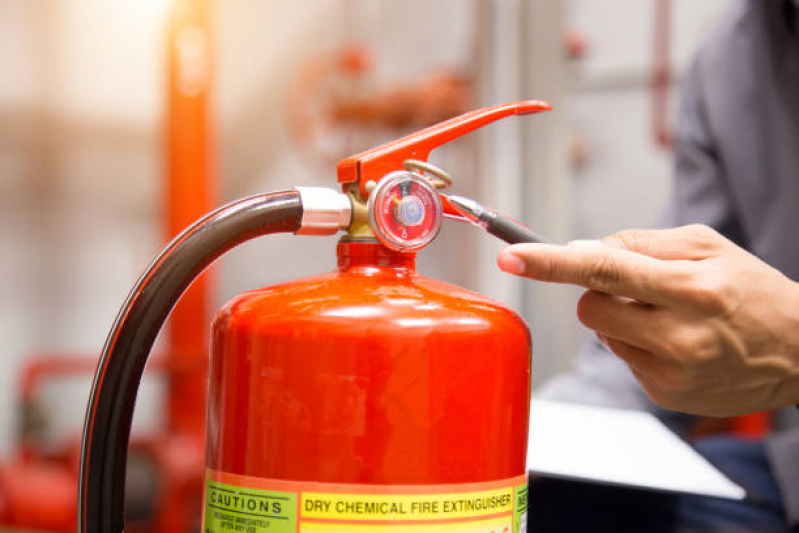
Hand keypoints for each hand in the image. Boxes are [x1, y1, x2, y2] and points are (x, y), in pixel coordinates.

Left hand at [497, 224, 798, 416]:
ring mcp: (671, 371)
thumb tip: (582, 249)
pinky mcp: (665, 395)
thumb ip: (640, 243)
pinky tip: (675, 343)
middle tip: (640, 289)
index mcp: (690, 288)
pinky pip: (622, 359)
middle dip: (600, 292)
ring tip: (667, 318)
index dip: (551, 263)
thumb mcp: (707, 246)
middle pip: (590, 306)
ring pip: (602, 334)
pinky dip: (638, 345)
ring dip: (620, 320)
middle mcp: (679, 335)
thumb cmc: (751, 290)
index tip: (511, 256)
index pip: (604, 269)